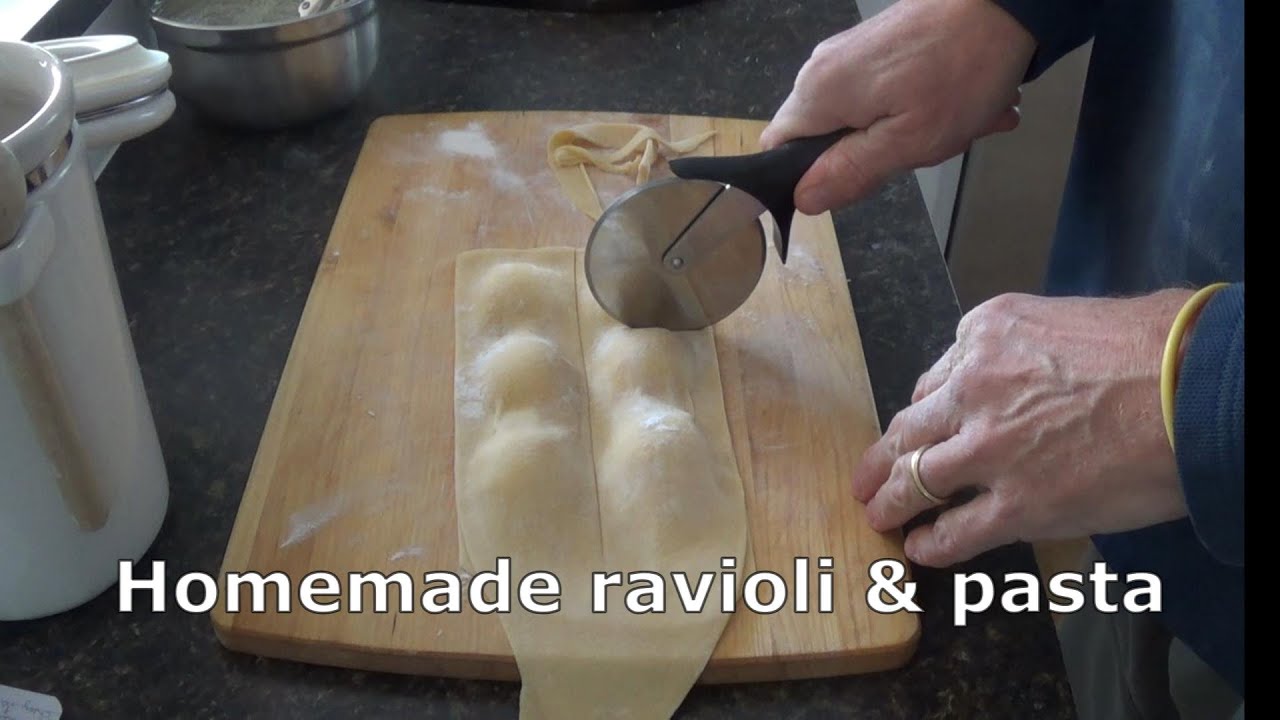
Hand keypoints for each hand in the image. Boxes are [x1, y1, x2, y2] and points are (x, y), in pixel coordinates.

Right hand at [759, 0, 1034, 213]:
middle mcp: (823, 68)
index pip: (776, 148)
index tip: (849, 182)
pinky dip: (921, 106)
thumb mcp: (908, 140)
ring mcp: (851, 52)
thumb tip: (802, 199)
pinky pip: (885, 92)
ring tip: (958, 125)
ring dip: (909, 131)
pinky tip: (963, 106)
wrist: (1007, 1)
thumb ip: (850, 171)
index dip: (802, 176)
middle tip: (919, 150)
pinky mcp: (879, 44)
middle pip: (822, 136)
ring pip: (860, 117)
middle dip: (870, 155)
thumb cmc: (960, 72)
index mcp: (818, 94)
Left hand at [853, 291, 1194, 567]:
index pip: (937, 380)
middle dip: (883, 457)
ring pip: (916, 479)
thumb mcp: (1071, 318)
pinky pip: (956, 531)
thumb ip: (1030, 348)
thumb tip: (1030, 372)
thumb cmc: (1160, 345)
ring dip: (891, 500)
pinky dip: (932, 543)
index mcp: (986, 334)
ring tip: (878, 515)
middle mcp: (974, 387)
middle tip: (866, 475)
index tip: (922, 429)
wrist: (1198, 387)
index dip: (928, 412)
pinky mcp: (1017, 504)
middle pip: (911, 429)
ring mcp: (990, 449)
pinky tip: (920, 549)